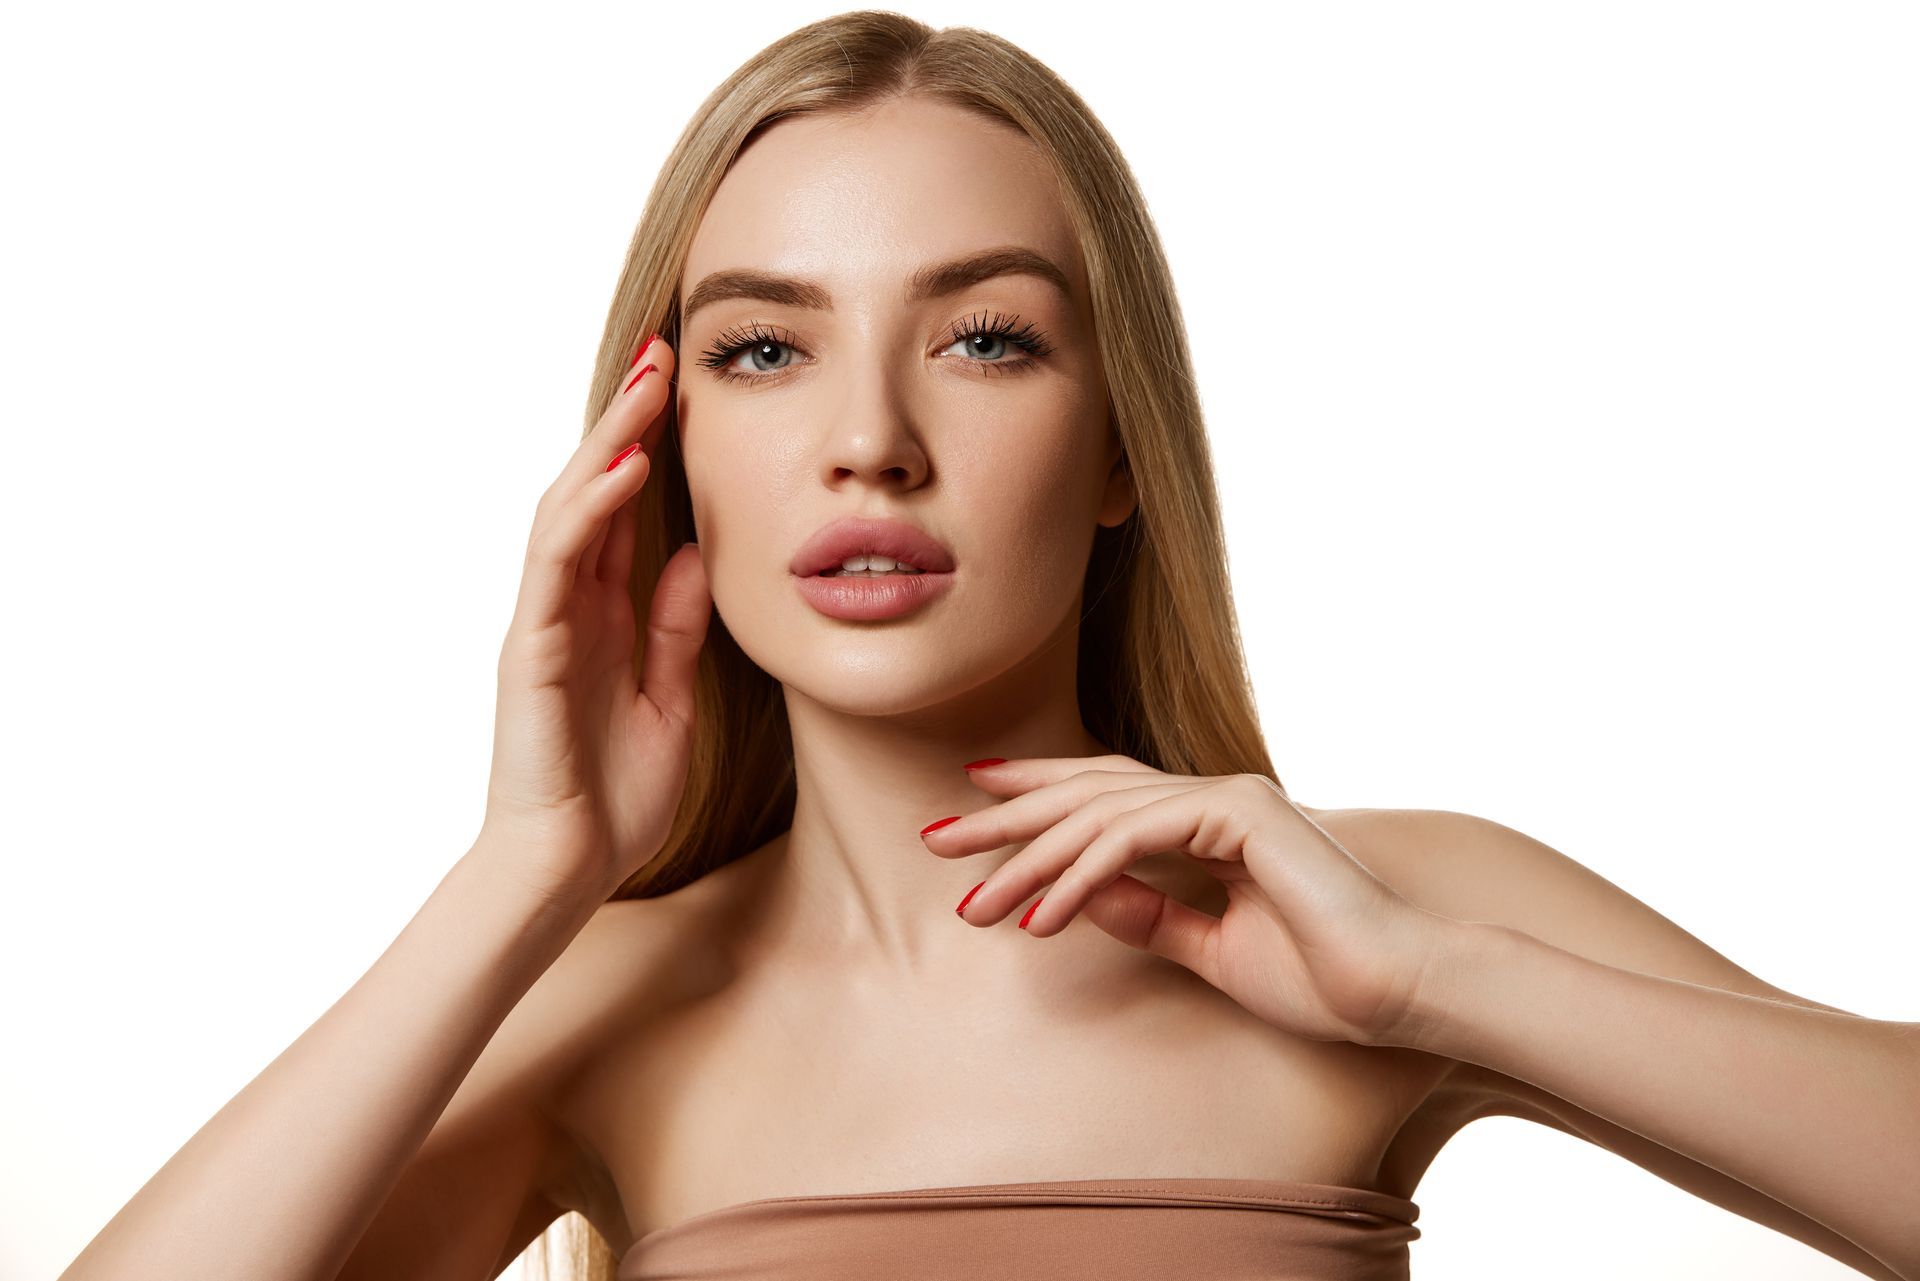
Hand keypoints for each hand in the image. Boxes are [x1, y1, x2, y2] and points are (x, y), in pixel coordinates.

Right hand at [478, 335, 711, 906]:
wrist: (567, 869)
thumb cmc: (612, 796)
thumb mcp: (670, 698)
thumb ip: (676, 628)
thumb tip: (696, 555)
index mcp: (603, 616)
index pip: (625, 513)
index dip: (649, 449)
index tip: (683, 389)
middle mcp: (568, 607)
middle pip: (593, 492)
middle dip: (625, 421)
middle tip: (662, 353)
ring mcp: (544, 623)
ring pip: (568, 511)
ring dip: (607, 444)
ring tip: (646, 384)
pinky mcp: (530, 650)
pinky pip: (557, 567)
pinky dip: (589, 513)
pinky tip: (623, 473)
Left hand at [921, 755, 1455, 1045]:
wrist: (1398, 992)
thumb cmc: (1321, 979)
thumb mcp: (1211, 951)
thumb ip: (1150, 917)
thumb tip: (1083, 896)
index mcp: (1210, 823)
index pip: (1107, 795)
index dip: (1038, 793)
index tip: (974, 802)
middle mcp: (1215, 798)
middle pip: (1088, 792)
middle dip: (1007, 817)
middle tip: (936, 840)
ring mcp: (1228, 800)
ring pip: (1100, 816)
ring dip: (1029, 860)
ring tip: (974, 902)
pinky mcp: (1240, 818)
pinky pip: (1134, 841)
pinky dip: (1079, 878)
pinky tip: (1038, 917)